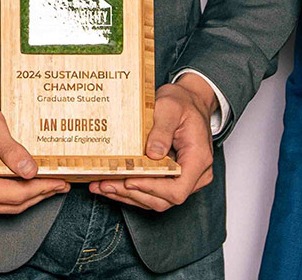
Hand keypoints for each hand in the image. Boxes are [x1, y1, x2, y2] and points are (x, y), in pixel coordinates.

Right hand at [0, 86, 70, 214]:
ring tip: (49, 184)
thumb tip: (31, 171)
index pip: (14, 195)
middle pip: (11, 205)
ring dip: (28, 196)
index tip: (59, 181)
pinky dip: (13, 193)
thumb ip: (12, 151)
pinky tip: (28, 183)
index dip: (41, 189)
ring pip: (4, 206)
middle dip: (38, 194)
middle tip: (60, 184)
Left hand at [89, 72, 216, 211]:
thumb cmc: (182, 103)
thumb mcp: (170, 108)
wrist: (190, 101)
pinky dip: (132, 190)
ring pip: (157, 200)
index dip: (152, 189)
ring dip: (128, 195)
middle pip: (164, 199)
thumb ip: (162, 129)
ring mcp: (186, 179)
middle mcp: (196, 175)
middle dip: (132, 194)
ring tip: (102, 186)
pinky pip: (154, 192)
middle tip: (106, 184)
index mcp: (198, 159)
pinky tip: (112, 184)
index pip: (177, 189)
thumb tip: (153, 153)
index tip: (129, 181)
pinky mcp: (173, 179)